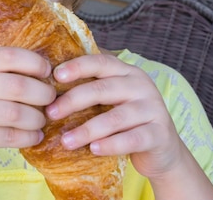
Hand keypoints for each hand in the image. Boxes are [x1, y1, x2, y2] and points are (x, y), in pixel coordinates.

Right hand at [0, 47, 56, 175]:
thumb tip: (44, 71)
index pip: (8, 55)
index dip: (34, 62)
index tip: (48, 72)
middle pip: (16, 85)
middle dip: (42, 94)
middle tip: (51, 100)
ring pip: (14, 113)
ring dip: (35, 119)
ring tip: (42, 121)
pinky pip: (7, 136)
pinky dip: (27, 137)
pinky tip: (34, 137)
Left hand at [44, 53, 184, 178]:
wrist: (163, 150)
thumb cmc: (127, 121)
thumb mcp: (113, 99)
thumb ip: (92, 88)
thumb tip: (49, 83)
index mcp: (127, 72)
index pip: (101, 62)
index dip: (78, 66)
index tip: (55, 75)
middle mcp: (142, 86)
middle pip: (103, 89)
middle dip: (73, 100)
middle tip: (50, 113)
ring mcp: (153, 109)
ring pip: (115, 118)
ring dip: (86, 129)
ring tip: (65, 141)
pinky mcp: (159, 134)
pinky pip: (131, 139)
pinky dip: (110, 144)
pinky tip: (93, 149)